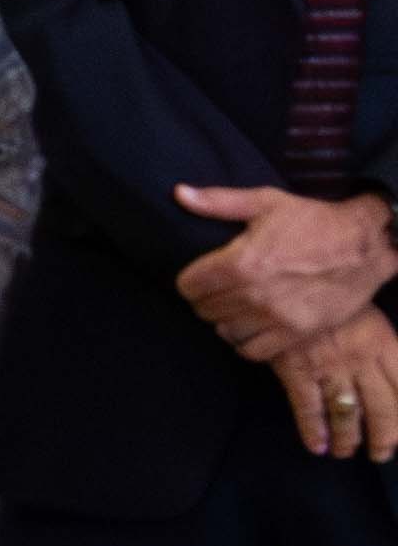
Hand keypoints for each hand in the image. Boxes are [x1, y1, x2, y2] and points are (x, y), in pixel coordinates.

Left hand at [176, 185, 397, 364]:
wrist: (366, 246)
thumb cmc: (314, 221)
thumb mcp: (266, 202)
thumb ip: (219, 202)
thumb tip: (179, 193)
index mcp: (241, 263)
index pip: (188, 286)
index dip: (190, 281)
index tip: (200, 277)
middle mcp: (255, 294)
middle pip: (204, 310)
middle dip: (206, 299)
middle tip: (219, 290)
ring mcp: (276, 317)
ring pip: (225, 331)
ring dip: (225, 320)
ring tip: (235, 306)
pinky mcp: (297, 333)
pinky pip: (253, 351)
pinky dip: (245, 342)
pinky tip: (250, 326)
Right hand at [271, 307, 397, 459]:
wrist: (286, 282)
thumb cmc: (331, 297)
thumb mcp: (368, 315)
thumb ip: (383, 345)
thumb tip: (394, 375)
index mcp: (382, 342)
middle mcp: (360, 359)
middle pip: (381, 407)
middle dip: (384, 436)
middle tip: (381, 453)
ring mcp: (329, 366)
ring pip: (346, 412)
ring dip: (349, 438)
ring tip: (347, 452)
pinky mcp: (298, 370)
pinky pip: (308, 407)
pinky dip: (313, 430)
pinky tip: (317, 446)